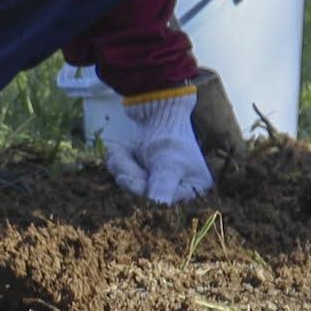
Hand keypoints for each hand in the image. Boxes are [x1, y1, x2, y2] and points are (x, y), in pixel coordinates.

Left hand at [94, 88, 212, 205]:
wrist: (158, 105)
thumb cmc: (169, 135)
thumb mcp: (167, 163)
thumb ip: (163, 185)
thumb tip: (160, 206)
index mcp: (195, 187)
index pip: (165, 201)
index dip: (142, 190)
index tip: (123, 179)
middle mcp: (181, 184)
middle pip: (147, 191)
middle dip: (128, 173)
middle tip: (115, 157)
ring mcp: (162, 175)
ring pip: (134, 181)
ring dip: (122, 165)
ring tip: (115, 150)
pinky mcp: (147, 167)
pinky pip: (129, 172)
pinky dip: (121, 160)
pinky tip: (116, 150)